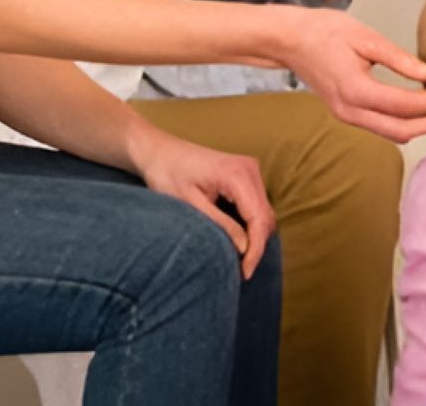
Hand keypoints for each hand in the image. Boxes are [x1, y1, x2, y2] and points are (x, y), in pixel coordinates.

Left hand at [131, 130, 274, 279]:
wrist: (159, 151)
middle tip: (242, 271)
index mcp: (237, 174)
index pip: (258, 219)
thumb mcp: (191, 204)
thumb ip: (221, 225)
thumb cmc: (168, 174)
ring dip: (256, 235)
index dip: (255, 249)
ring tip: (240, 259)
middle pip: (265, 216)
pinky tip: (239, 239)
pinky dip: (252, 223)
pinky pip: (258, 204)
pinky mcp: (245, 173)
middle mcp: (249, 168)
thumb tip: (245, 249)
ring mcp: (250, 169)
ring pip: (264, 211)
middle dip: (257, 245)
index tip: (246, 273)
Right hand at [276, 6, 425, 142]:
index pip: (407, 106)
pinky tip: (425, 109)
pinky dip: (407, 122)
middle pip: (404, 129)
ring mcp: (347, 116)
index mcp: (355, 90)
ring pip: (393, 133)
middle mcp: (350, 111)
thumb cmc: (322, 31)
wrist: (288, 40)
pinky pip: (383, 126)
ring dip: (424, 126)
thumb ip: (398, 58)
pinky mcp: (347, 113)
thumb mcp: (364, 36)